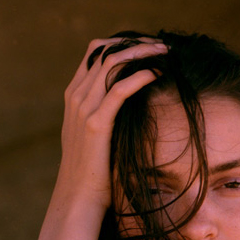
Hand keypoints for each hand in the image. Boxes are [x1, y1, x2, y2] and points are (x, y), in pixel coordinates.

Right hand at [56, 36, 168, 209]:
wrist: (79, 197)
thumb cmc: (93, 170)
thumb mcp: (94, 135)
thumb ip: (103, 114)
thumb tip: (130, 104)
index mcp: (74, 95)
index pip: (95, 51)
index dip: (123, 42)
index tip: (148, 45)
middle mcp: (76, 96)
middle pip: (105, 51)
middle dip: (136, 43)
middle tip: (162, 45)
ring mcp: (83, 109)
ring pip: (111, 63)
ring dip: (141, 54)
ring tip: (164, 54)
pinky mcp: (96, 124)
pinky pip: (119, 90)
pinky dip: (139, 77)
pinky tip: (157, 74)